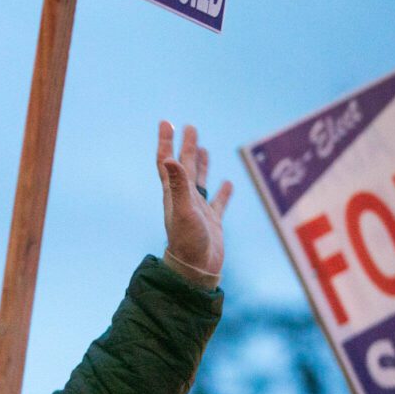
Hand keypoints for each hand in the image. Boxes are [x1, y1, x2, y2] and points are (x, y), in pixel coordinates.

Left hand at [156, 121, 232, 279]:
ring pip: (199, 182)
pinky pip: (218, 202)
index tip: (166, 123)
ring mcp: (198, 210)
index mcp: (174, 194)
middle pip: (184, 167)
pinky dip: (223, 192)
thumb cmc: (188, 242)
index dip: (166, 142)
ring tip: (202, 148)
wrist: (196, 271)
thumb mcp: (183, 211)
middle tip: (190, 126)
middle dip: (186, 146)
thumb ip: (178, 186)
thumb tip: (170, 159)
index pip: (167, 162)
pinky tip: (228, 184)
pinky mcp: (212, 222)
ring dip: (201, 164)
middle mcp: (184, 200)